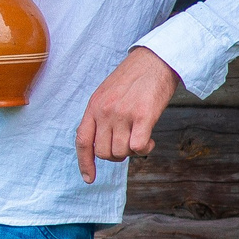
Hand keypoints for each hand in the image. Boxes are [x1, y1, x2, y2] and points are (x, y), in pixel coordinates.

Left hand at [76, 47, 181, 180]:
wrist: (155, 60)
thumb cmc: (134, 78)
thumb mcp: (107, 93)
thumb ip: (101, 115)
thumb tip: (102, 142)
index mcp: (93, 106)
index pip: (82, 140)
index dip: (84, 163)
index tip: (88, 178)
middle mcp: (105, 111)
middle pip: (103, 152)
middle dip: (116, 155)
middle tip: (128, 144)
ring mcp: (122, 114)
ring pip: (121, 152)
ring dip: (132, 151)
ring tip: (140, 137)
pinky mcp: (142, 115)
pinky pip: (138, 147)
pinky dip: (145, 149)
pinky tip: (150, 140)